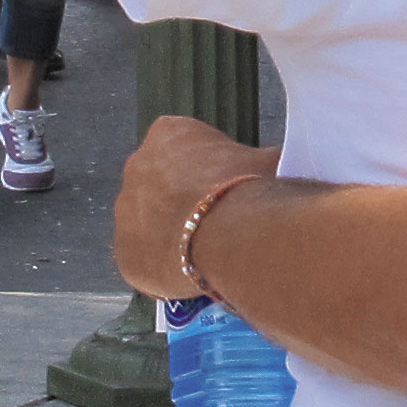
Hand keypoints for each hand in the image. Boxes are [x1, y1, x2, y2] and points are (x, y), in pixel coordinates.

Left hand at [114, 114, 280, 298]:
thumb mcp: (268, 160)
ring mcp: (125, 212)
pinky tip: (192, 274)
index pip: (183, 148)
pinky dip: (165, 269)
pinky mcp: (124, 254)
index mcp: (168, 133)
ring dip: (171, 235)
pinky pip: (145, 262)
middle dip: (182, 202)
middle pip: (159, 185)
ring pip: (149, 224)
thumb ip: (262, 161)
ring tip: (206, 252)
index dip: (208, 172)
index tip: (226, 189)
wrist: (232, 234)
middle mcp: (137, 165)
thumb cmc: (252, 188)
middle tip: (215, 222)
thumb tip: (282, 165)